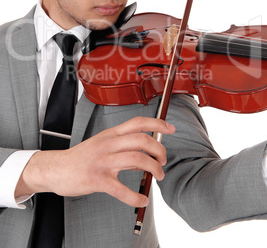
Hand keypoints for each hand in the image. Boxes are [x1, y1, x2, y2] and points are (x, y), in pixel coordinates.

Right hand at [16, 116, 174, 207]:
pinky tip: (142, 199)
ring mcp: (103, 161)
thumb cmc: (81, 157)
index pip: (137, 122)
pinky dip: (136, 196)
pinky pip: (122, 189)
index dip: (157, 123)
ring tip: (158, 175)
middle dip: (159, 150)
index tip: (170, 128)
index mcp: (110, 134)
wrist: (56, 169)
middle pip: (142, 140)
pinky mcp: (98, 179)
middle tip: (163, 160)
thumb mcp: (102, 144)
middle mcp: (108, 144)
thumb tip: (144, 154)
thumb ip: (122, 146)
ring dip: (154, 168)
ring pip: (137, 159)